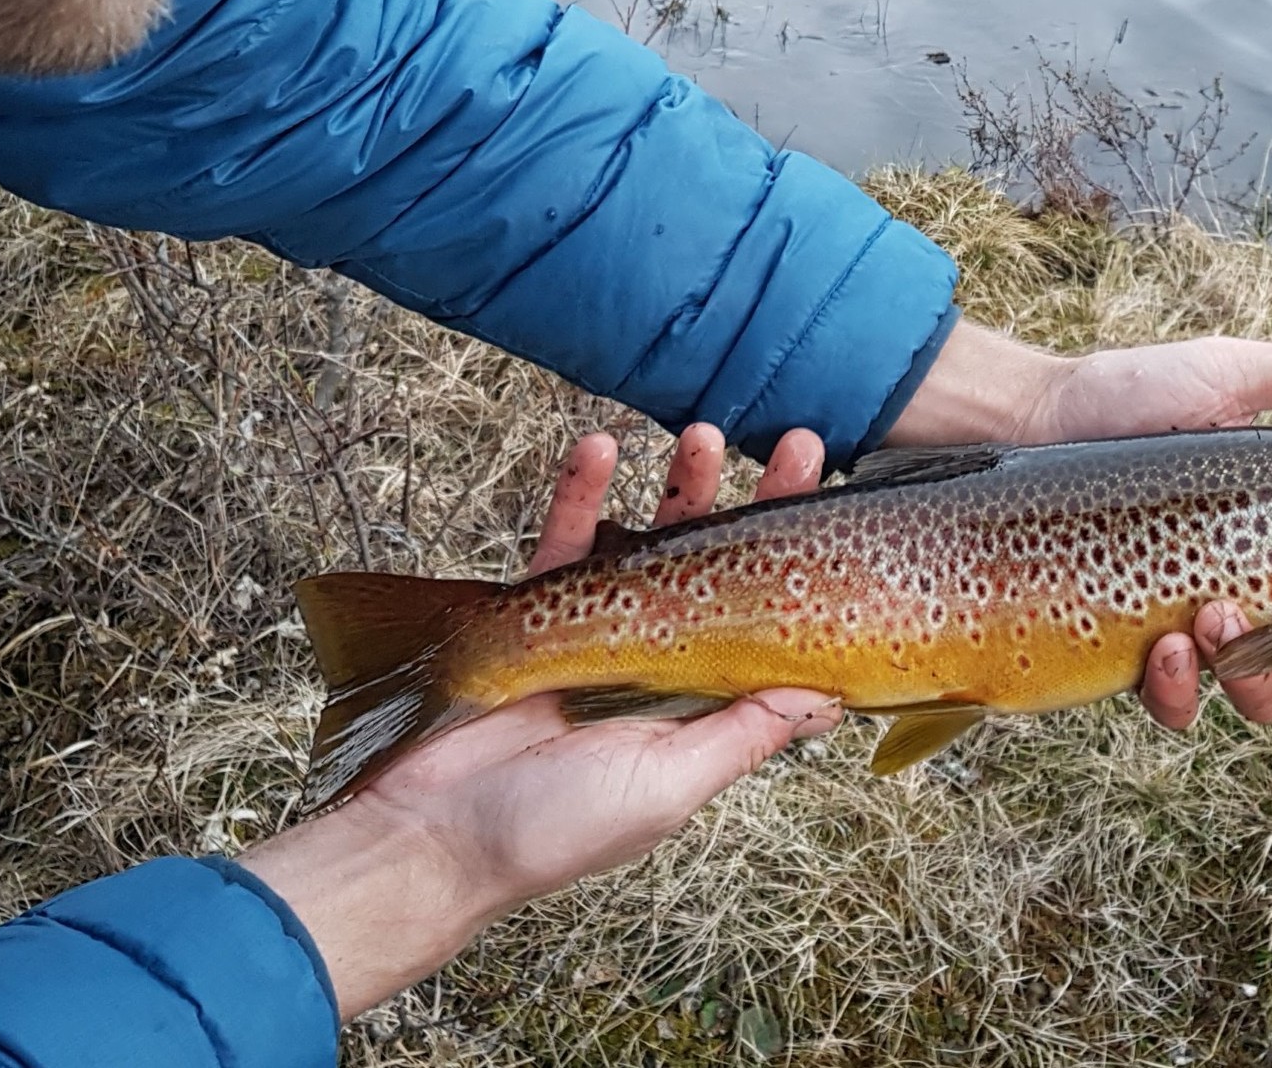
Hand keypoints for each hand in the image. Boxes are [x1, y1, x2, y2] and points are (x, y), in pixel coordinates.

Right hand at [238, 425, 839, 1018]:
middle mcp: (658, 662)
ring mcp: (597, 631)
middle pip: (721, 569)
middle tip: (798, 445)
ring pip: (649, 542)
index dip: (801, 572)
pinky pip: (564, 540)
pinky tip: (600, 448)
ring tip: (706, 435)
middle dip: (757, 506)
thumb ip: (741, 737)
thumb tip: (829, 698)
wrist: (433, 836)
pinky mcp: (535, 612)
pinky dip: (581, 492)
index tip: (839, 516)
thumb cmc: (554, 830)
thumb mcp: (666, 786)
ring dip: (680, 486)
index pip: (767, 626)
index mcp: (699, 707)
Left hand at [887, 319, 1271, 728]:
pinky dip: (1180, 685)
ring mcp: (1204, 630)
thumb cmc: (1131, 396)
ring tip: (1220, 619)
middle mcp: (1264, 593)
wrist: (1030, 425)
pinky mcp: (1137, 652)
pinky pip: (1177, 703)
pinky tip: (1170, 644)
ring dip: (1259, 672)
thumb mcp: (1227, 378)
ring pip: (1266, 694)